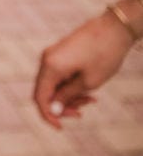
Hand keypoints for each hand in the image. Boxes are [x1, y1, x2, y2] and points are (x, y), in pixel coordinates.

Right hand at [33, 11, 133, 128]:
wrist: (114, 28)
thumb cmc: (104, 55)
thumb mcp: (89, 82)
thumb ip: (68, 96)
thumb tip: (54, 109)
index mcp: (50, 67)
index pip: (40, 97)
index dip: (48, 115)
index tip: (61, 127)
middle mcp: (46, 60)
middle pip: (45, 91)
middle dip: (61, 105)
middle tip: (81, 113)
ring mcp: (52, 55)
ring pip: (53, 84)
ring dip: (68, 96)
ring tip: (90, 100)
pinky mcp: (60, 53)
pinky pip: (58, 75)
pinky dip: (69, 85)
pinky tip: (87, 91)